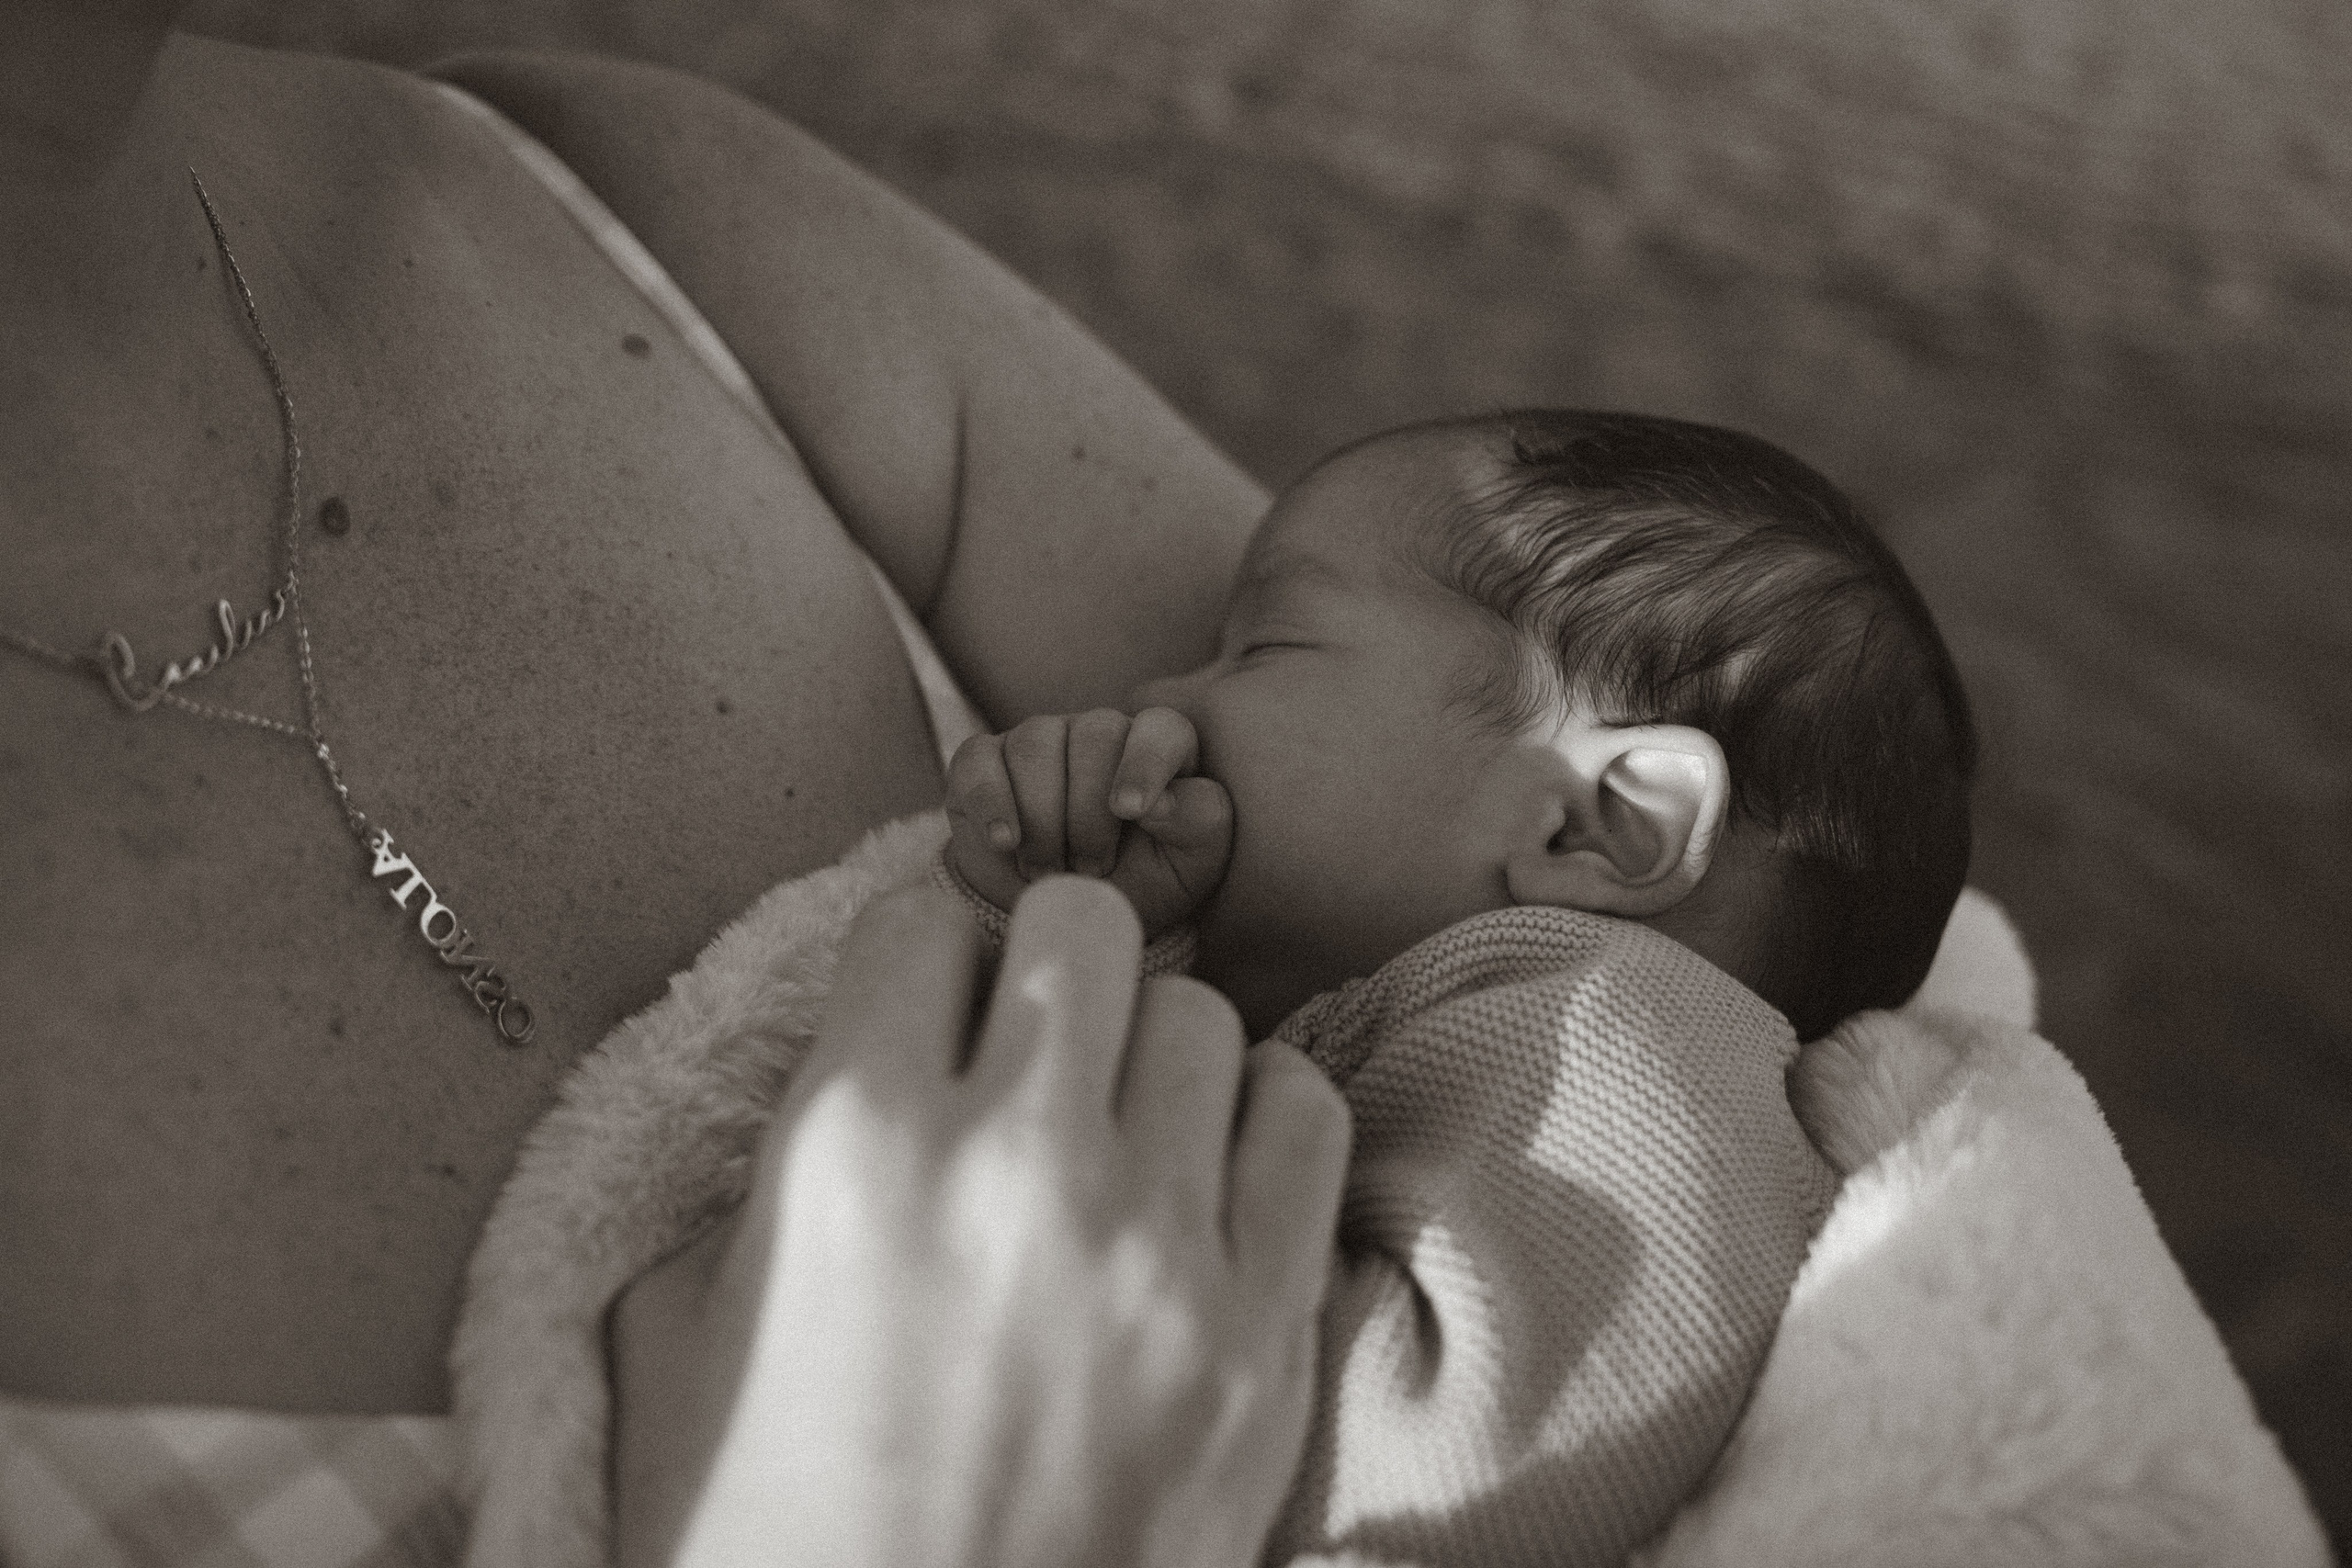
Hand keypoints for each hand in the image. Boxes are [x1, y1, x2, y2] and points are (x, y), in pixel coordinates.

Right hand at [610, 878, 1349, 1567]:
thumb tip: (864, 1069)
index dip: (917, 967)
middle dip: (1044, 968)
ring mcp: (1158, 1245)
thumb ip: (773, 1171)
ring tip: (1119, 1134)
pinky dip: (1258, 1123)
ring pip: (1202, 1011)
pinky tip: (1208, 1181)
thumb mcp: (684, 1336)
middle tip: (1030, 1046)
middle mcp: (1016, 1167)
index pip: (915, 921)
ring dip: (1150, 1056)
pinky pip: (1307, 1116)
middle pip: (1081, 920)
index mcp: (852, 1149)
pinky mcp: (1265, 1326)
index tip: (928, 1014)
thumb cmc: (768, 1537)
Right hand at [945, 706, 1232, 938]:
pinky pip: (980, 762)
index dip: (1145, 763)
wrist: (1064, 919)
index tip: (1130, 811)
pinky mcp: (982, 763)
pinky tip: (1005, 842)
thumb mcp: (1189, 867)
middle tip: (1091, 868)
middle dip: (1090, 812)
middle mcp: (1097, 733)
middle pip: (1094, 734)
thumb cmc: (1139, 884)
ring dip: (1044, 818)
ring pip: (1036, 745)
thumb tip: (1162, 799)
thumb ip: (1199, 823)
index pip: (1161, 728)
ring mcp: (1037, 742)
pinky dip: (991, 803)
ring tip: (1051, 870)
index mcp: (1157, 748)